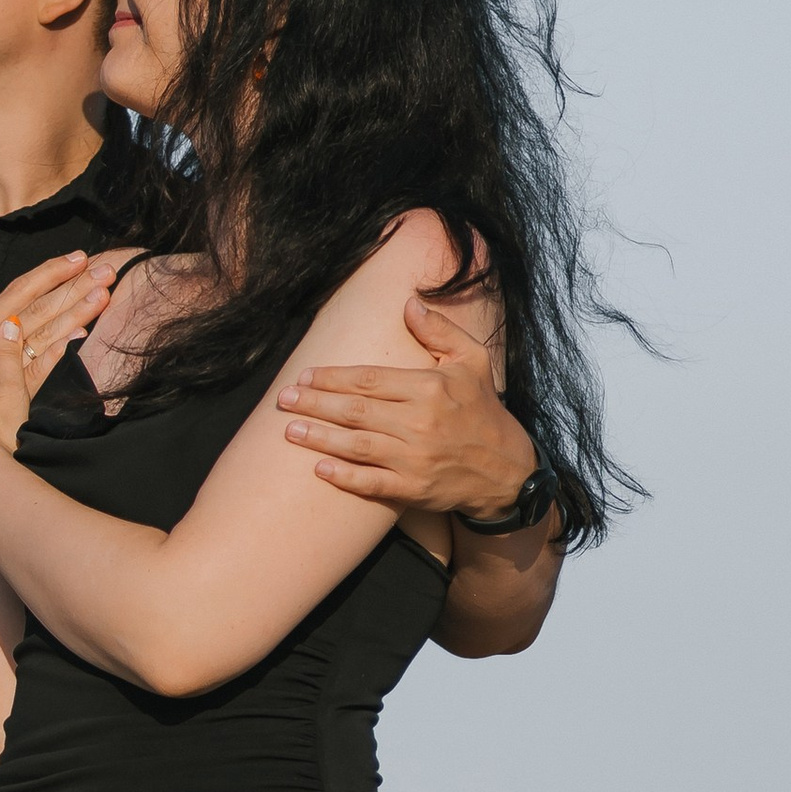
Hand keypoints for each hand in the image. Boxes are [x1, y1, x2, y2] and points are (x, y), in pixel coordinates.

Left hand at [276, 294, 536, 515]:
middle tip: (283, 399)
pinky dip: (345, 477)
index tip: (305, 375)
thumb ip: (440, 331)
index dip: (333, 378)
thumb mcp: (473, 362)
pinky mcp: (414, 489)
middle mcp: (419, 423)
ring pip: (357, 446)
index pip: (369, 380)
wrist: (507, 470)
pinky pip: (372, 483)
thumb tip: (409, 302)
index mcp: (429, 388)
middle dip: (315, 404)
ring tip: (289, 430)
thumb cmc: (484, 411)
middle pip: (356, 411)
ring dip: (320, 438)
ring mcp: (415, 459)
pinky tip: (319, 469)